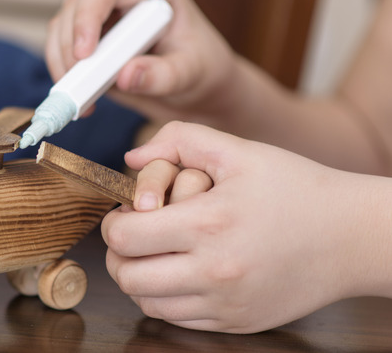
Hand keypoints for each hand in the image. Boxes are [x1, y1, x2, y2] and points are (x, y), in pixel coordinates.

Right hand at [45, 0, 243, 121]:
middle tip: (79, 85)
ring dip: (62, 63)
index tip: (86, 54)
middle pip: (76, 5)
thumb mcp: (190, 74)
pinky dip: (63, 75)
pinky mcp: (87, 36)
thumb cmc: (200, 68)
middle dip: (70, 46)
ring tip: (81, 99)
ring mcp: (100, 12)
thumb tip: (126, 75)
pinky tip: (83, 102)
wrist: (192, 84)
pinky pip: (61, 49)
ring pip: (61, 27)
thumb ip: (161, 75)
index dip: (88, 15)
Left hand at [102, 121, 391, 332]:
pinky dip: (166, 298)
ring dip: (138, 278)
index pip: (125, 237)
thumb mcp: (239, 150)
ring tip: (153, 254)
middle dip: (118, 253)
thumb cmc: (296, 188)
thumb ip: (179, 141)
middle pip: (127, 277)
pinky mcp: (237, 322)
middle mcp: (214, 271)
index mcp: (209, 223)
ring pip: (147, 303)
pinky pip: (178, 319)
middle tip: (131, 235)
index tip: (124, 213)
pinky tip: (179, 273)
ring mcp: (226, 303)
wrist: (352, 236)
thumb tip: (129, 159)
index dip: (113, 223)